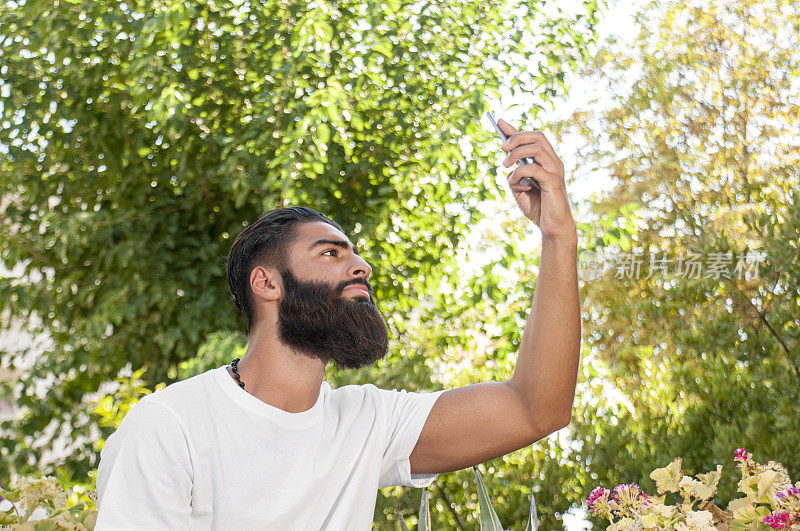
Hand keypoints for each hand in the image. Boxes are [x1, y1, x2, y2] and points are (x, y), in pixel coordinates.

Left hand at [498, 118, 575, 240]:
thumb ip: (514, 177)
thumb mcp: (519, 190)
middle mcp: (553, 162)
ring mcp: (555, 171)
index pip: (533, 138)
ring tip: (506, 165)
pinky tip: (517, 184)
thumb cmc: (537, 207)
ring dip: (517, 154)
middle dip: (516, 137)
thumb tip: (509, 167)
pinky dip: (520, 173)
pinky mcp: (554, 182)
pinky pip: (534, 169)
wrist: (552, 227)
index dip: (515, 130)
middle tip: (502, 149)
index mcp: (546, 161)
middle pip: (537, 137)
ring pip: (537, 148)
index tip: (499, 122)